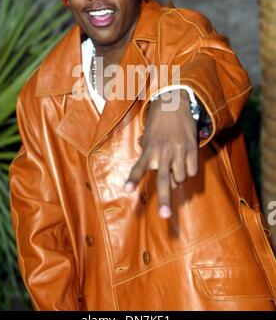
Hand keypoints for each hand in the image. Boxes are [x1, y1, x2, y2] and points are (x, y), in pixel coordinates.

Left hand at [125, 90, 197, 217]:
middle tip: (165, 215)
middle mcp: (163, 153)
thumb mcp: (148, 138)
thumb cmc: (158, 125)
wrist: (174, 104)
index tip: (127, 189)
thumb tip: (168, 179)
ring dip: (178, 178)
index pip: (139, 167)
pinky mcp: (191, 149)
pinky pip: (192, 171)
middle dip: (164, 200)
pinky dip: (189, 171)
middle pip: (164, 180)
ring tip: (175, 165)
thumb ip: (150, 157)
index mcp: (149, 150)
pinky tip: (185, 161)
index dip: (133, 179)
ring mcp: (178, 151)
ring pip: (180, 178)